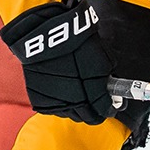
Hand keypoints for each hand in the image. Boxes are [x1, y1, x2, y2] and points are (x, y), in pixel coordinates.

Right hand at [0, 0, 114, 125]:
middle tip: (97, 103)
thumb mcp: (101, 58)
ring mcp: (53, 99)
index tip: (111, 106)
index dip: (109, 108)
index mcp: (91, 90)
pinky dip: (59, 104)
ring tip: (79, 96)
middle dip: (94, 111)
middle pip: (86, 117)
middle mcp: (72, 99)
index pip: (103, 110)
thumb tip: (112, 92)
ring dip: (76, 109)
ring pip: (69, 114)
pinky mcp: (38, 97)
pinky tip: (63, 93)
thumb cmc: (76, 41)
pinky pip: (52, 108)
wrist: (45, 32)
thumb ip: (107, 79)